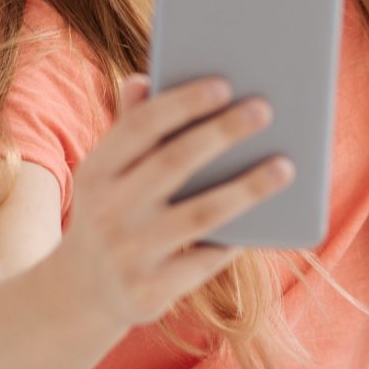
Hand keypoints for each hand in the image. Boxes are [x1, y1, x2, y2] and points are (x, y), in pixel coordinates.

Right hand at [46, 71, 292, 330]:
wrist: (82, 290)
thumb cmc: (113, 212)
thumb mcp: (109, 173)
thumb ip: (130, 127)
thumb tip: (145, 78)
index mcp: (97, 171)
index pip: (140, 127)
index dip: (182, 104)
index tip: (224, 85)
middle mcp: (108, 210)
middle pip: (174, 162)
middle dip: (223, 132)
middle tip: (265, 110)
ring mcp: (129, 253)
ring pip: (201, 213)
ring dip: (248, 187)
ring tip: (285, 167)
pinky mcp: (150, 290)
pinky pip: (206, 259)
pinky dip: (237, 238)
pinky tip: (270, 217)